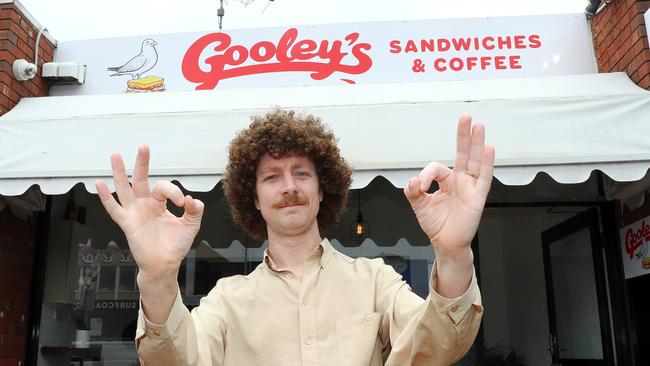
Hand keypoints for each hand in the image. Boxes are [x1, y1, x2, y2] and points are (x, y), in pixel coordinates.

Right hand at [95, 145, 204, 279]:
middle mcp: (145, 204)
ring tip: (115, 155)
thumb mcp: (191, 225)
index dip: (175, 192)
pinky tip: (99, 184)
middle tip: (143, 147)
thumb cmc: (175, 246)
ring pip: (125, 189)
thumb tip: (191, 198)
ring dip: (120, 173)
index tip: (184, 203)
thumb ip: (195, 210)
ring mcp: (134, 212)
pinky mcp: (127, 223)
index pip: (164, 188)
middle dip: (142, 163)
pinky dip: (105, 197)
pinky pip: (114, 209)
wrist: (164, 264)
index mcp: (159, 203)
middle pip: (141, 179)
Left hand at [404, 115, 493, 259]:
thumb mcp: (419, 205)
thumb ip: (412, 191)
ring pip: (474, 161)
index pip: (436, 168)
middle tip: (466, 117)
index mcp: (446, 181)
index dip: (426, 175)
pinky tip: (488, 149)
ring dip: (476, 144)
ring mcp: (470, 188)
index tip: (419, 188)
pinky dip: (486, 164)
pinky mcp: (478, 198)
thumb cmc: (436, 224)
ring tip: (478, 126)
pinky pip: (483, 179)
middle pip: (463, 153)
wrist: (446, 243)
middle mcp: (459, 181)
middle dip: (464, 136)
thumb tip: (412, 180)